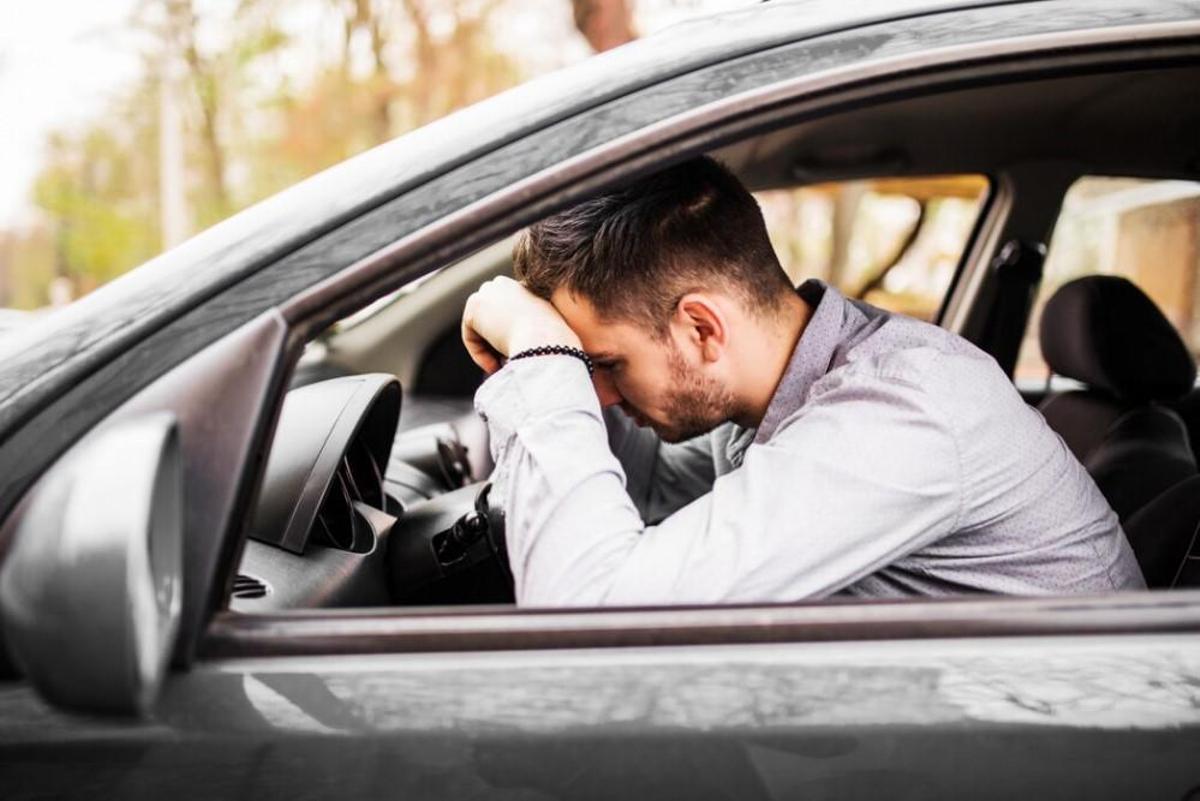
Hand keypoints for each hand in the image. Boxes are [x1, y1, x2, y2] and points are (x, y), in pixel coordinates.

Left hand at [461, 277, 581, 373]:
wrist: (547, 342)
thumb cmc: (555, 345)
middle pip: (489, 319)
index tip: (518, 356)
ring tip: (503, 367)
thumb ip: (533, 332)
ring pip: (480, 329)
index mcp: (526, 285)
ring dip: (489, 350)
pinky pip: (471, 336)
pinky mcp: (474, 305)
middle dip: (494, 342)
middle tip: (505, 364)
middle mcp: (506, 283)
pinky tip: (494, 365)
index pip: (507, 315)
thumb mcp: (548, 334)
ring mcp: (488, 291)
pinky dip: (479, 354)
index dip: (510, 338)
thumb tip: (515, 347)